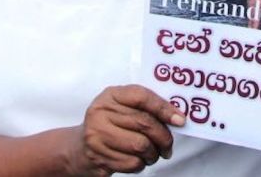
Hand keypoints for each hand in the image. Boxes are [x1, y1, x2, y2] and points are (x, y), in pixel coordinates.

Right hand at [68, 85, 184, 175]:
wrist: (79, 147)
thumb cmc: (111, 123)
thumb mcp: (124, 107)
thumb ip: (147, 107)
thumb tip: (178, 117)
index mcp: (111, 95)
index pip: (143, 98)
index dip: (165, 109)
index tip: (180, 120)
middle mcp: (100, 113)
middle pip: (144, 123)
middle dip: (164, 137)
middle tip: (169, 145)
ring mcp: (96, 136)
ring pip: (140, 146)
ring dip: (153, 153)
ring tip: (154, 154)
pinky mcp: (97, 157)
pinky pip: (131, 162)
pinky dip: (141, 164)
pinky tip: (140, 160)